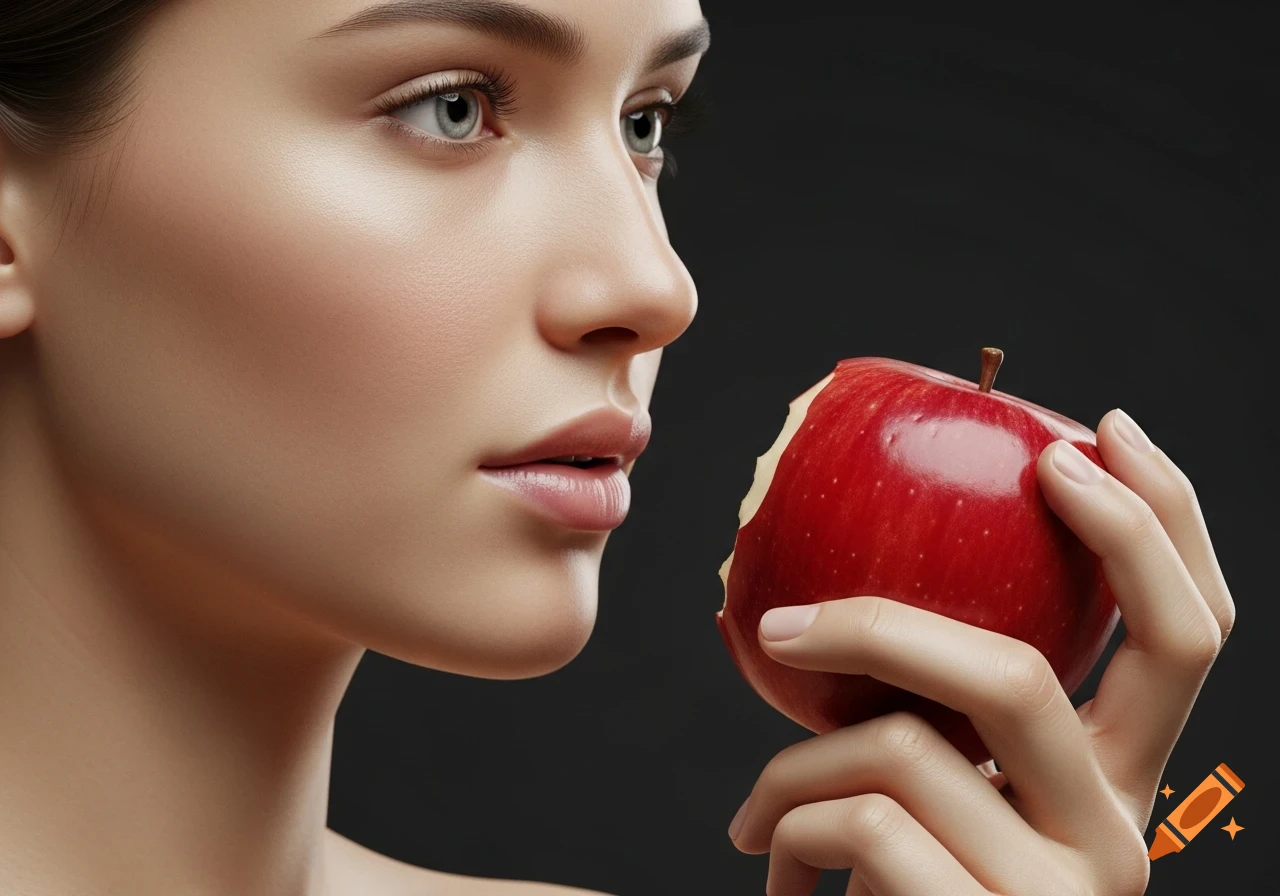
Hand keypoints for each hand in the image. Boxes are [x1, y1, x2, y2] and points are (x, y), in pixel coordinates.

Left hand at [726, 409, 1235, 895]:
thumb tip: (831, 595)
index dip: (1162, 521)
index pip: (1194, 634)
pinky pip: (862, 824)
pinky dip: (789, 827)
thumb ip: (944, 714)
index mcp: (1122, 778)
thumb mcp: (948, 796)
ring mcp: (1064, 893)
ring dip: (795, 768)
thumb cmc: (913, 893)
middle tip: (784, 624)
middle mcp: (1122, 832)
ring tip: (755, 810)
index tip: (1091, 431)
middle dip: (888, 625)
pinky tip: (771, 865)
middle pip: (1029, 671)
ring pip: (907, 748)